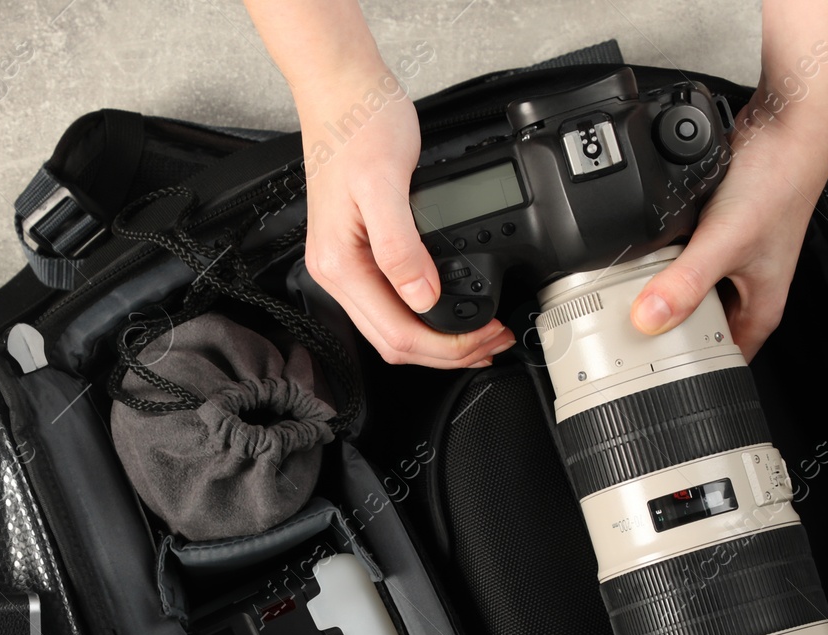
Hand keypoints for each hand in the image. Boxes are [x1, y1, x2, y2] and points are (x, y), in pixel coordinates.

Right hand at [296, 67, 515, 367]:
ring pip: (392, 328)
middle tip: (491, 342)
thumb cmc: (358, 125)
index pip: (396, 333)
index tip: (483, 338)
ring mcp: (347, 264)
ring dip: (436, 340)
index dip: (446, 346)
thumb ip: (401, 246)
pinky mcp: (360, 251)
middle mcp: (336, 271)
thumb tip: (422, 297)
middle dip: (446, 352)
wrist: (343, 89)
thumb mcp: (385, 183)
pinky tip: (446, 308)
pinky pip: (391, 302)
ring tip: (477, 334)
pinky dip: (424, 314)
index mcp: (339, 264)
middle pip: (393, 342)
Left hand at [629, 89, 827, 360]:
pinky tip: (649, 256)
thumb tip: (648, 320)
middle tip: (628, 343)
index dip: (695, 374)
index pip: (727, 360)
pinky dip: (669, 260)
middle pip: (704, 329)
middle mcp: (750, 287)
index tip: (655, 382)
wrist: (788, 125)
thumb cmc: (778, 182)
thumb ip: (686, 282)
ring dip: (667, 295)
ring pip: (694, 293)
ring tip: (630, 301)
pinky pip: (688, 260)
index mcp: (761, 306)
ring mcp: (735, 260)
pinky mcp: (720, 232)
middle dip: (670, 336)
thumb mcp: (724, 241)